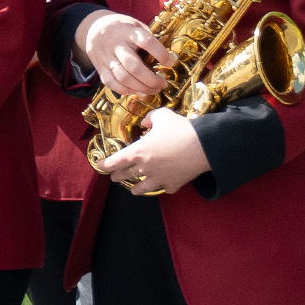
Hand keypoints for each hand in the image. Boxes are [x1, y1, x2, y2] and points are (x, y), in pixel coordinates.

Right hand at [77, 10, 173, 101]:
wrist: (94, 29)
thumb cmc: (123, 29)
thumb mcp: (136, 26)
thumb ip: (149, 39)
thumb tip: (168, 56)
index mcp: (128, 32)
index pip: (146, 42)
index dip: (160, 53)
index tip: (170, 62)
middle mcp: (116, 45)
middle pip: (133, 66)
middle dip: (151, 79)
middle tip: (163, 83)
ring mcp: (106, 58)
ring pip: (123, 78)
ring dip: (141, 88)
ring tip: (154, 89)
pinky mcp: (100, 68)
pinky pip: (112, 84)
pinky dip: (126, 90)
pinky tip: (137, 90)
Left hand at [95, 107, 210, 198]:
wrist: (204, 146)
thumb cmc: (180, 129)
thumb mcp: (162, 115)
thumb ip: (150, 118)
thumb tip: (145, 123)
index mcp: (137, 152)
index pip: (114, 162)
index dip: (105, 165)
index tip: (100, 166)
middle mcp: (144, 168)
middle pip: (125, 175)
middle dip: (118, 176)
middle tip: (114, 177)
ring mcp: (159, 178)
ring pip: (142, 187)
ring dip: (135, 188)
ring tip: (133, 189)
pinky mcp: (173, 184)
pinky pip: (164, 188)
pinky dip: (162, 187)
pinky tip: (162, 186)